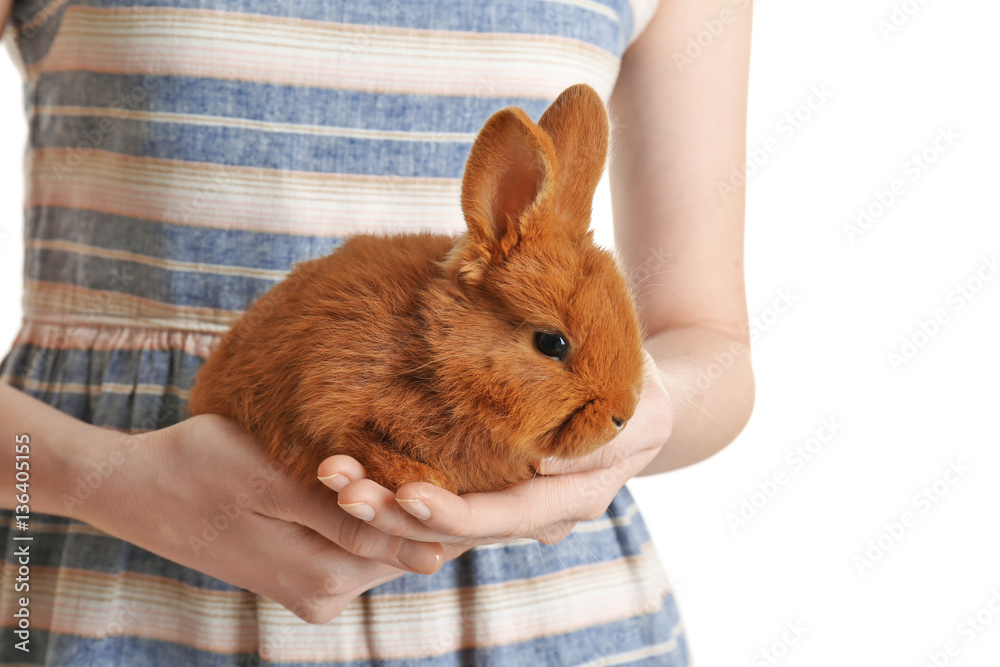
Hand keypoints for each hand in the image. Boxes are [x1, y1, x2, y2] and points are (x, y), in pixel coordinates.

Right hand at [75, 414, 444, 622]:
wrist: (136, 490)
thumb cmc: (201, 468)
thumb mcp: (277, 484)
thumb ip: (354, 522)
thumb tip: (433, 553)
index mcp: (325, 575)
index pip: (420, 543)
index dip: (454, 502)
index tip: (486, 465)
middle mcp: (326, 594)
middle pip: (407, 545)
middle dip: (429, 499)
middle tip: (458, 445)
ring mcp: (314, 589)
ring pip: (384, 543)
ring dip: (400, 503)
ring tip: (425, 450)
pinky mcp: (303, 575)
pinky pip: (358, 543)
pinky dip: (373, 511)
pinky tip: (382, 474)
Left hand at [321, 351, 672, 547]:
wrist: (642, 399)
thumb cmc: (636, 387)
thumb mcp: (632, 402)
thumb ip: (600, 438)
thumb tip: (548, 470)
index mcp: (572, 497)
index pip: (504, 515)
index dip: (454, 513)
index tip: (405, 495)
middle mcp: (537, 512)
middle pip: (459, 527)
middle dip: (397, 515)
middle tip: (343, 488)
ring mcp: (512, 502)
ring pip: (441, 517)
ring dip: (386, 504)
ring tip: (334, 478)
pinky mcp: (493, 484)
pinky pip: (444, 495)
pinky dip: (400, 488)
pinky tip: (357, 470)